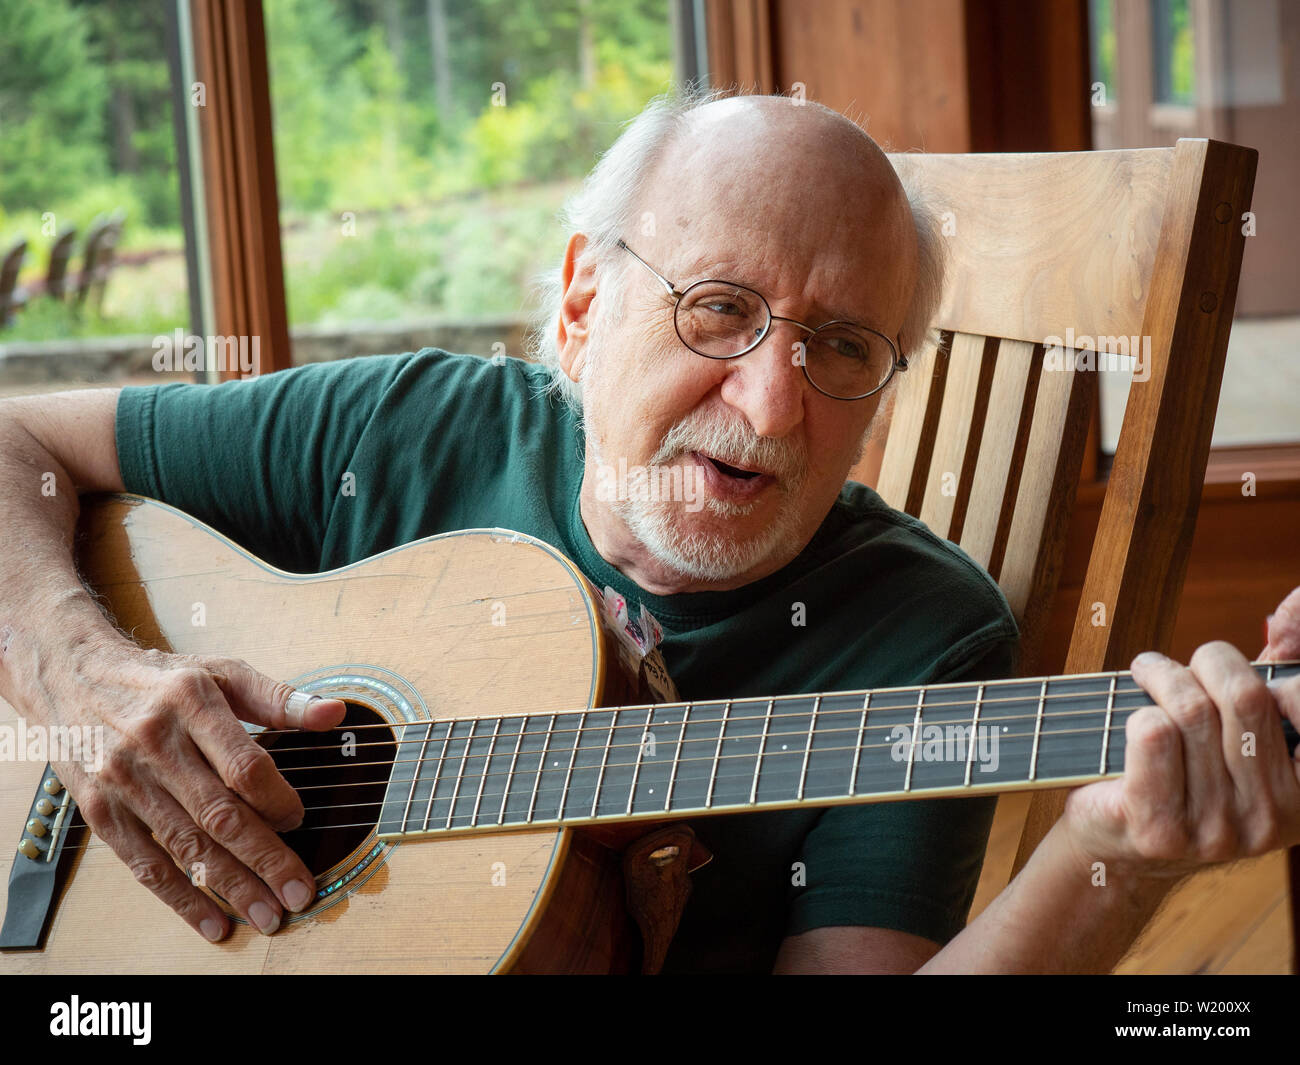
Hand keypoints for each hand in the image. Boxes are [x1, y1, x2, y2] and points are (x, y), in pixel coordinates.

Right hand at [46, 641, 344, 941]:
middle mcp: (154, 743)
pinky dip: (181, 898)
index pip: (243, 765)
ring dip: (231, 886)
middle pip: (219, 814)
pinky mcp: (99, 810)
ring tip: (268, 915)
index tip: (299, 820)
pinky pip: (144, 863)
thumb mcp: (221, 671)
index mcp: (191, 702)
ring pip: (186, 845)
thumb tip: (332, 713)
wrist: (70, 675)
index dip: (277, 799)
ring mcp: (123, 780)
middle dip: (265, 860)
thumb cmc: (161, 679)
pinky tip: (213, 922)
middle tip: (300, 892)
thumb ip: (278, 698)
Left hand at [1062, 586, 1299, 880]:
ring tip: (1148, 674)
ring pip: (1191, 711)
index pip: (1298, 701)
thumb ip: (1276, 667)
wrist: (1116, 843)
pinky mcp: (1160, 832)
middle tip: (1181, 664)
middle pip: (1242, 697)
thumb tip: (1296, 601)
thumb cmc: (1183, 768)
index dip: (1264, 673)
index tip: (1231, 677)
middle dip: (1206, 661)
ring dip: (1161, 676)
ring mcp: (1217, 834)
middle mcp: (1271, 821)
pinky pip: (1152, 735)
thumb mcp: (1238, 724)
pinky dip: (1138, 709)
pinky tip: (1133, 716)